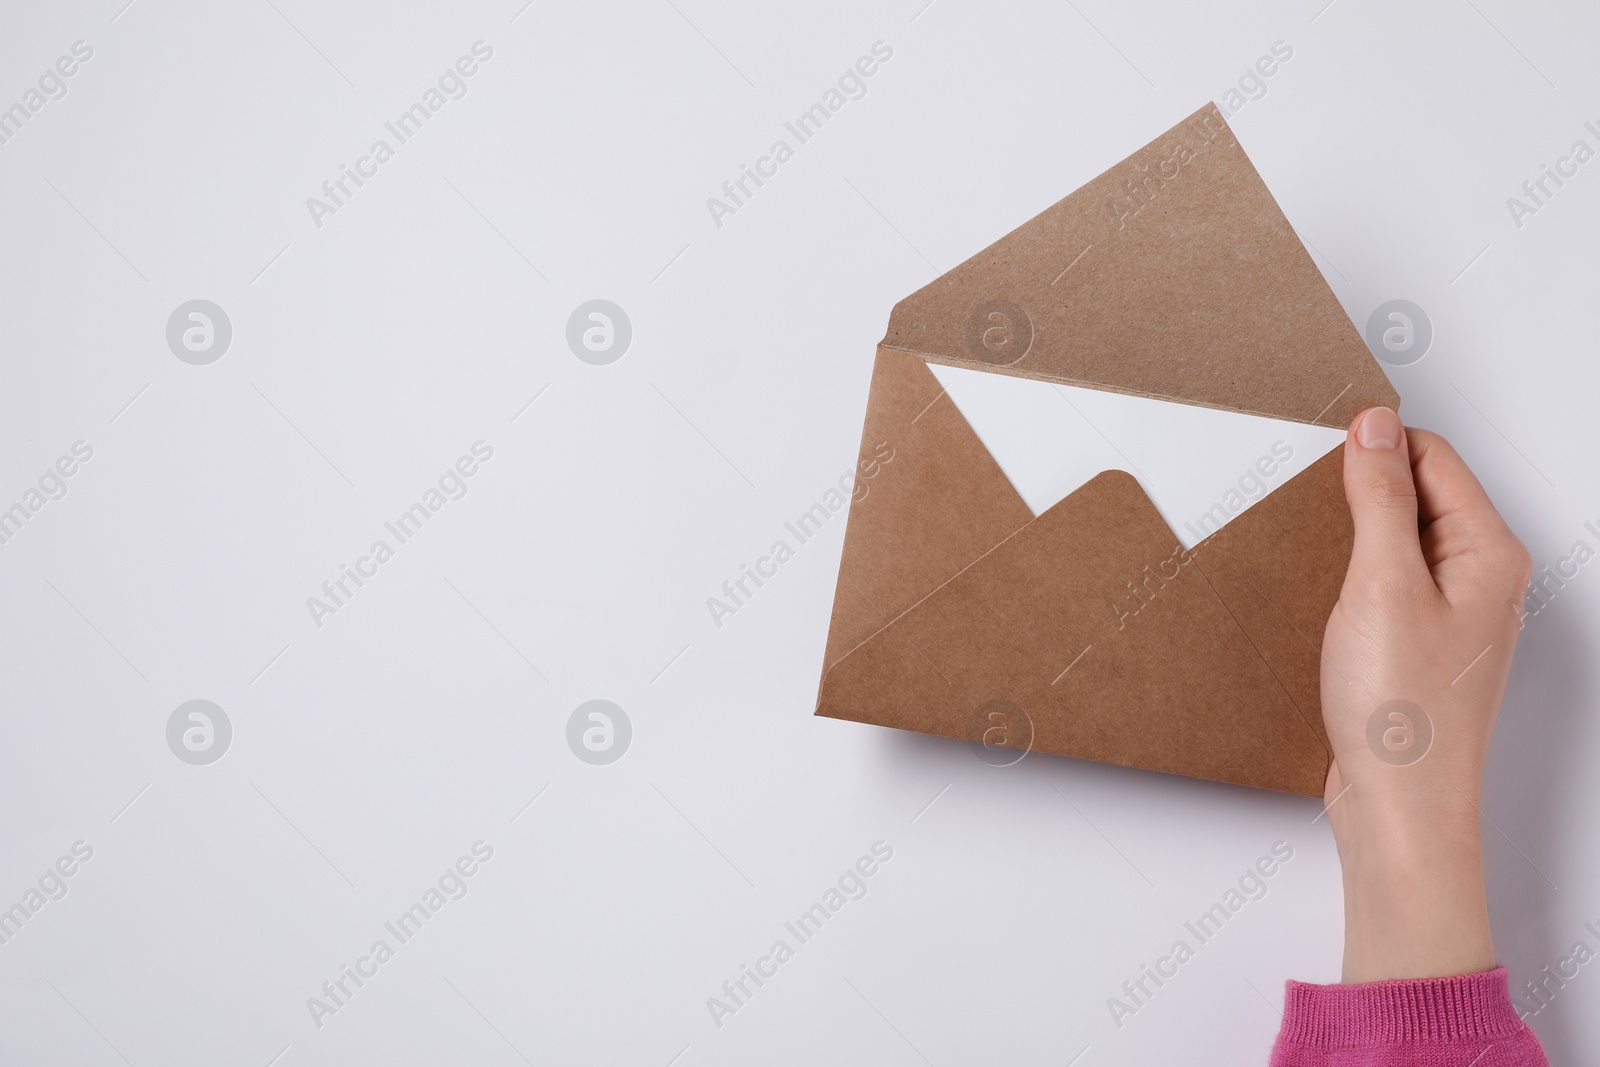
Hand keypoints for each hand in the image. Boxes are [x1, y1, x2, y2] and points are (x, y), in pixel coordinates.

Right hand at [1319, 406, 1530, 982]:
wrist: (1397, 806)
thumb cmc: (1400, 711)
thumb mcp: (1381, 583)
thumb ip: (1379, 498)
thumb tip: (1374, 426)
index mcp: (1488, 553)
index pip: (1433, 458)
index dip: (1375, 448)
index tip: (1320, 455)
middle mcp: (1480, 579)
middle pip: (1417, 496)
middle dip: (1360, 491)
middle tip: (1310, 506)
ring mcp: (1450, 616)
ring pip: (1395, 542)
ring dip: (1350, 538)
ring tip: (1313, 557)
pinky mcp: (1417, 646)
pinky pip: (1383, 584)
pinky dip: (1347, 578)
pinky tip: (1318, 598)